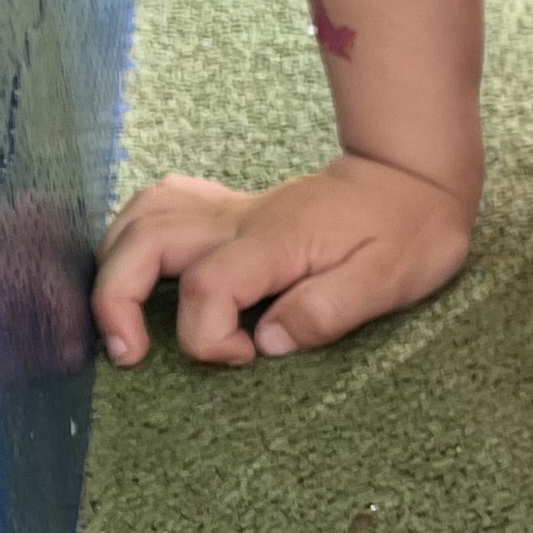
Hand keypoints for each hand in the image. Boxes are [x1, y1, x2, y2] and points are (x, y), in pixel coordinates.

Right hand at [91, 155, 475, 365]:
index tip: (245, 358)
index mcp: (276, 241)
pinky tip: (145, 267)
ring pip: (142, 217)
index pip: (208, 287)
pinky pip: (164, 206)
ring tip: (123, 318)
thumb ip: (327, 311)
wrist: (415, 175)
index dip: (208, 336)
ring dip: (116, 265)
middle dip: (117, 299)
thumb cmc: (410, 229)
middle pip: (145, 243)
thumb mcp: (389, 279)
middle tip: (129, 353)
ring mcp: (232, 210)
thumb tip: (269, 341)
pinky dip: (137, 236)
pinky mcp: (233, 209)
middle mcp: (241, 219)